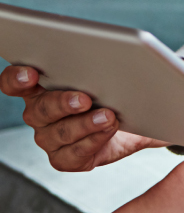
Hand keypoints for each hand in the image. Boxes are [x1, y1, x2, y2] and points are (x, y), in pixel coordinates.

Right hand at [1, 66, 167, 170]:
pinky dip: (93, 141)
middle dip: (62, 103)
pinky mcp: (64, 159)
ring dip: (84, 124)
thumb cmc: (117, 95)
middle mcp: (39, 114)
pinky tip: (107, 131)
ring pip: (58, 133)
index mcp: (40, 89)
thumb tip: (119, 55)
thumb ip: (103, 66)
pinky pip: (74, 153)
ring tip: (108, 116)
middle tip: (84, 98)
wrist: (137, 123)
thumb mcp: (112, 77)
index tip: (31, 73)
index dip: (16, 78)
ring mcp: (49, 138)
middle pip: (39, 109)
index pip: (14, 82)